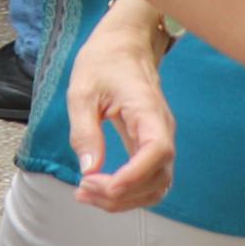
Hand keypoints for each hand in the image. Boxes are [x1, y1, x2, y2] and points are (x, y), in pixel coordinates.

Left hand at [64, 0, 176, 211]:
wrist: (124, 47)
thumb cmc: (102, 63)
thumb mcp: (82, 91)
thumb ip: (85, 130)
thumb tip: (88, 169)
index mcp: (149, 113)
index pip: (157, 152)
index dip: (135, 175)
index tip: (104, 185)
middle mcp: (162, 131)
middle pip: (159, 178)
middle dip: (123, 194)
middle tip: (83, 190)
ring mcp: (159, 141)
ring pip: (156, 185)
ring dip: (125, 199)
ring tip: (86, 195)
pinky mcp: (150, 147)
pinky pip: (148, 178)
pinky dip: (127, 191)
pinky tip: (99, 189)